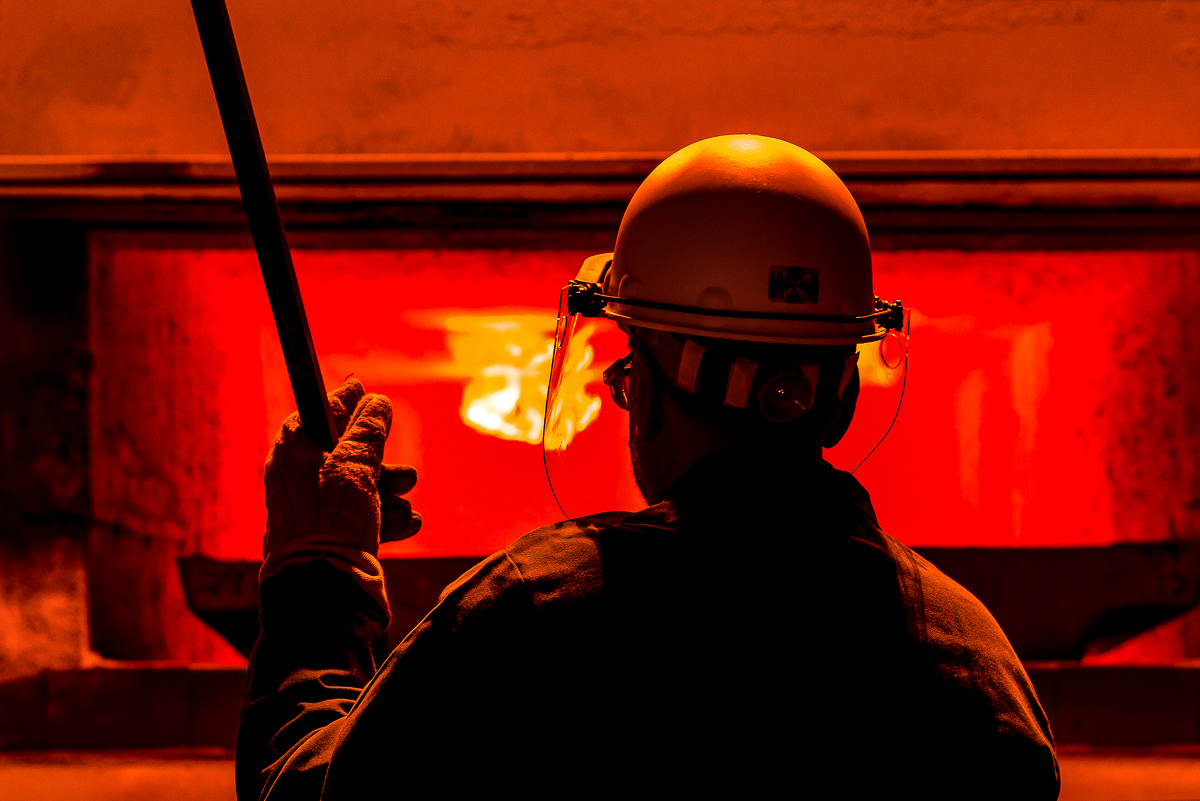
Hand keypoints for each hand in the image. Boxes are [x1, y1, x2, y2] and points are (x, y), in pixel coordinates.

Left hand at [260, 378, 419, 615]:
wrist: (325, 585)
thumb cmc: (332, 518)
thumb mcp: (355, 462)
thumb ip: (369, 427)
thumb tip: (374, 400)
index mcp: (292, 451)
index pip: (318, 411)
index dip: (346, 402)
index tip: (367, 391)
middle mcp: (298, 476)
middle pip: (347, 451)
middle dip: (382, 461)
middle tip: (402, 474)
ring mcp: (313, 507)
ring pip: (361, 484)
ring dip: (390, 493)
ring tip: (403, 507)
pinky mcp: (329, 534)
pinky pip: (362, 515)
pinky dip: (385, 517)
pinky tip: (405, 524)